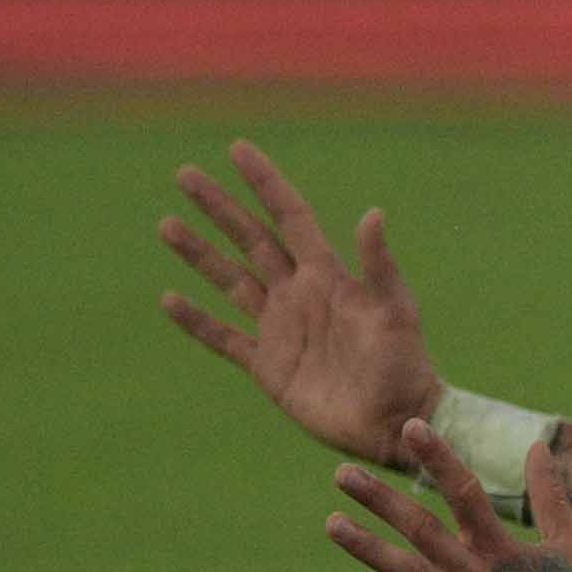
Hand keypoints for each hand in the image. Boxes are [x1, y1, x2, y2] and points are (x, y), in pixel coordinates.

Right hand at [162, 141, 445, 465]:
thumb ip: (379, 266)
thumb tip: (373, 212)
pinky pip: (224, 338)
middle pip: (250, 239)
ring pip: (230, 280)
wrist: (396, 423)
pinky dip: (197, 321)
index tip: (238, 148)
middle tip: (185, 174)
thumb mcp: (395, 312)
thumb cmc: (405, 366)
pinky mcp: (269, 366)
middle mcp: (298, 295)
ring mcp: (281, 329)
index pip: (289, 217)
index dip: (266, 183)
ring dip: (199, 254)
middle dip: (219, 207)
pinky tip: (169, 300)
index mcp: (327, 276)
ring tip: (167, 224)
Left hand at [325, 421, 571, 571]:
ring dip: (369, 550)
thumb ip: (549, 497)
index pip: (468, 494)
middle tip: (343, 474)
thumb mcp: (570, 548)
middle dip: (383, 501)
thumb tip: (538, 445)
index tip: (412, 426)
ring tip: (333, 524)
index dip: (440, 459)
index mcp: (504, 550)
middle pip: (424, 531)